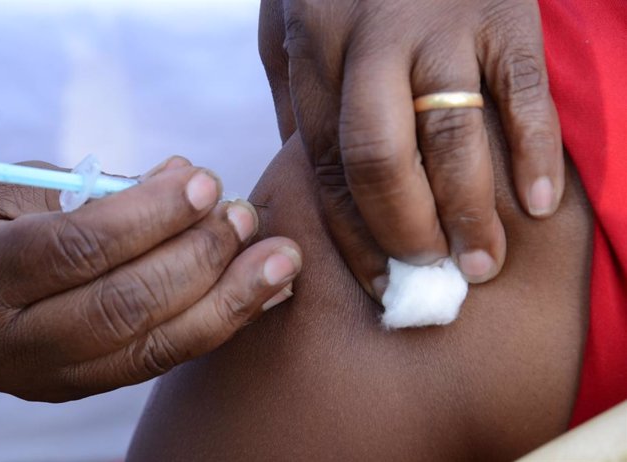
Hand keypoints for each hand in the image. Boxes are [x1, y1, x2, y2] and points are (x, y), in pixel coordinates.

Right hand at [0, 158, 300, 400]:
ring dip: (231, 299)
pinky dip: (224, 322)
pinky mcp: (92, 388)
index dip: (149, 215)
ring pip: (156, 346)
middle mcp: (14, 343)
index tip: (205, 183)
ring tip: (282, 258)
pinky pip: (167, 359)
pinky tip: (267, 291)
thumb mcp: (19, 191)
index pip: (75, 248)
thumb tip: (186, 176)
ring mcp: (55, 378)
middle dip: (198, 257)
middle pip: (123, 306)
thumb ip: (100, 188)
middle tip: (243, 216)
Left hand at [259, 0, 562, 290]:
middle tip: (429, 277)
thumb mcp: (289, 27)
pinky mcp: (502, 10)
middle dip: (405, 232)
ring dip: (468, 213)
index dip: (351, 236)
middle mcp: (371, 42)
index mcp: (313, 51)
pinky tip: (538, 204)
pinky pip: (522, 90)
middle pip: (379, 160)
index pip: (327, 166)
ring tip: (481, 264)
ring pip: (450, 137)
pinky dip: (534, 151)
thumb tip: (312, 184)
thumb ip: (296, 101)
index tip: (378, 284)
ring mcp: (440, 24)